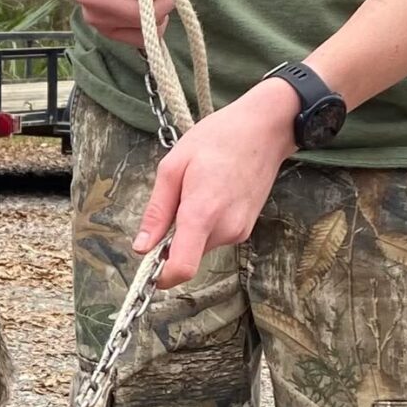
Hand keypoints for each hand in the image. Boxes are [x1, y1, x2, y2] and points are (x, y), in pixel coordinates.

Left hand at [135, 79, 299, 287]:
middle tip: (174, 201)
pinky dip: (204, 224)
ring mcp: (239, 231)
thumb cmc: (218, 139)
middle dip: (171, 240)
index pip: (182, 267)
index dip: (162, 276)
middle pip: (187, 256)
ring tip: (196, 190)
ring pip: (199, 246)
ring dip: (188, 229)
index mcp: (202, 212)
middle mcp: (225, 229)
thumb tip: (141, 247)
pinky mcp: (245, 229)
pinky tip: (211, 193)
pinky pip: (214, 237)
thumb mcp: (173, 166)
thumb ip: (157, 212)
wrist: (265, 130)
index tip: (148, 269)